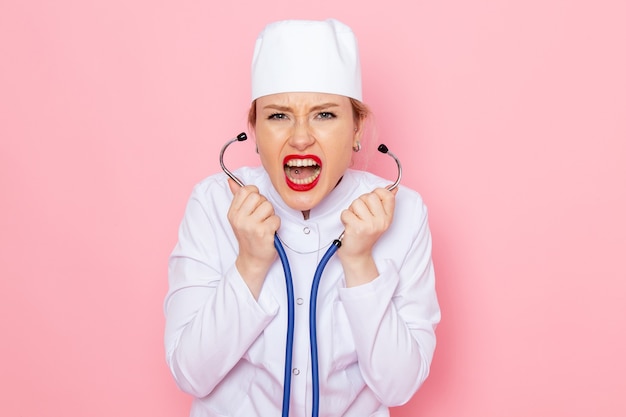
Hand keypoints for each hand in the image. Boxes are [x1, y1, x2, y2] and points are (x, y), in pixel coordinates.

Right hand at [227, 178, 279, 297]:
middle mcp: (239, 219)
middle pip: (258, 197)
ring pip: (268, 206)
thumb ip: (237, 199)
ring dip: (271, 216)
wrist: (252, 260)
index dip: (255, 194)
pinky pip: (276, 219)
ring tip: (265, 225)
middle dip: (264, 205)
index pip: (245, 190)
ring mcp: (250, 226)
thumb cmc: (248, 237)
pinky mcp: (263, 232)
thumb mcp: (239, 218)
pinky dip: (276, 225)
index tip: (256, 205)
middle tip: (261, 218)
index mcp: (233, 213)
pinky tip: (270, 232)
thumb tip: (231, 181)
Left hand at [337, 187, 396, 286]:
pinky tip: (348, 226)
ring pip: (356, 203)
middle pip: (369, 196)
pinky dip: (344, 218)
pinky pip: (346, 212)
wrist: (357, 254)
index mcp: (388, 218)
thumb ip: (385, 203)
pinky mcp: (357, 228)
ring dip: (351, 210)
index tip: (371, 202)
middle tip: (360, 215)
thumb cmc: (365, 235)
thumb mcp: (379, 219)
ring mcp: (369, 225)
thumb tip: (393, 188)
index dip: (377, 193)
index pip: (387, 195)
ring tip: (354, 220)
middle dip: (361, 202)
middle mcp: (381, 221)